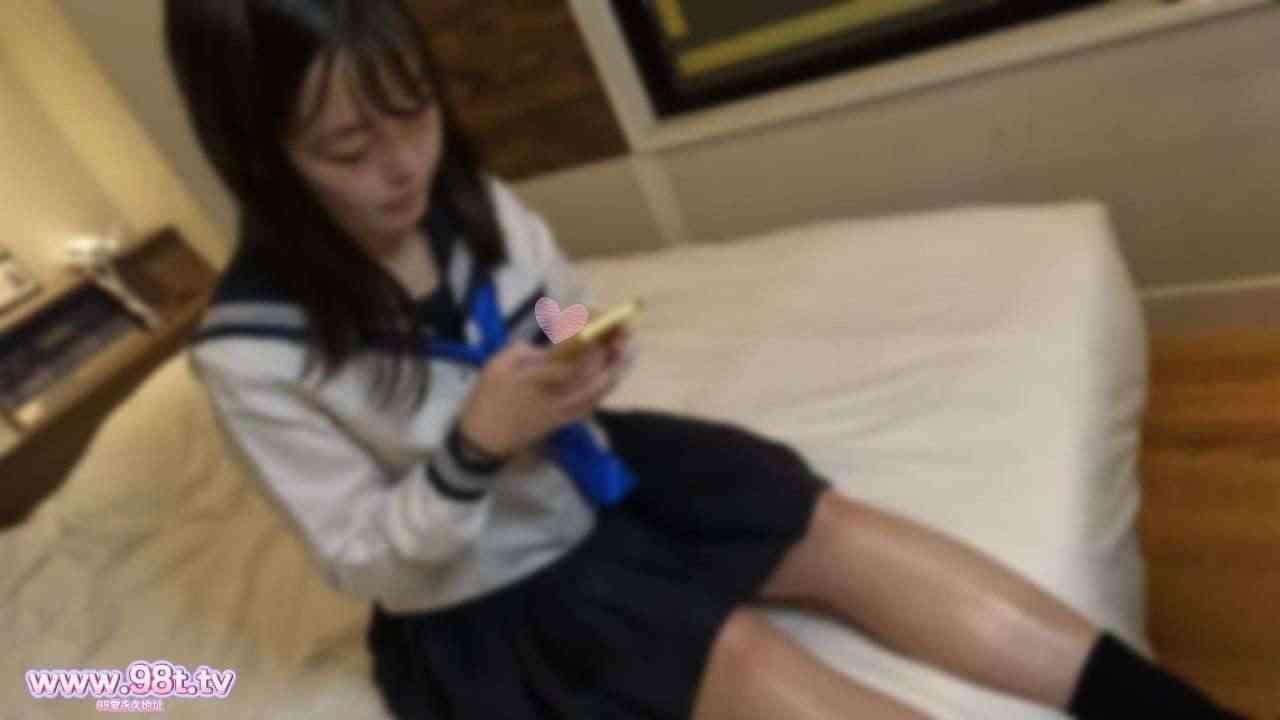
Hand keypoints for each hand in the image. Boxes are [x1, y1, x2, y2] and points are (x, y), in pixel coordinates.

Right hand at [457, 336, 625, 457]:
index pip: (574, 354)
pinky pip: (595, 402)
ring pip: (600, 387)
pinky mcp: (568, 420)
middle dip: (611, 347)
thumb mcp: (497, 365)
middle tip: (624, 327)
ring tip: (628, 346)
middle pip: (594, 369)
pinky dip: (608, 386)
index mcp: (540, 377)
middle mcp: (558, 394)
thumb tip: (549, 347)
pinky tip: (615, 373)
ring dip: (616, 365)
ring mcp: (566, 409)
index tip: (601, 318)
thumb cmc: (488, 398)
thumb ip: (524, 350)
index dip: (591, 336)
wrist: (486, 439)